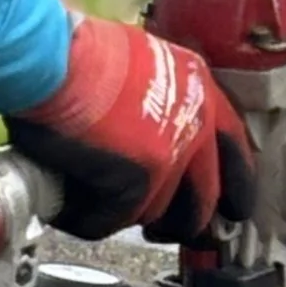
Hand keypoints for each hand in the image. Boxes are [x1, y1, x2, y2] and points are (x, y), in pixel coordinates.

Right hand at [4, 12, 254, 244]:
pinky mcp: (136, 185)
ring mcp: (169, 159)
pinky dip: (88, 218)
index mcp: (199, 91)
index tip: (231, 210)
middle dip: (184, 225)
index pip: (235, 151)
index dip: (234, 187)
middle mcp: (194, 126)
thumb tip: (152, 137)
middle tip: (164, 232)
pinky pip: (113, 222)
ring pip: (153, 214)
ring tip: (91, 198)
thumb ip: (159, 101)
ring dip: (122, 213)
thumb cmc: (76, 54)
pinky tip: (70, 204)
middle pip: (203, 201)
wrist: (49, 60)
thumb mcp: (141, 64)